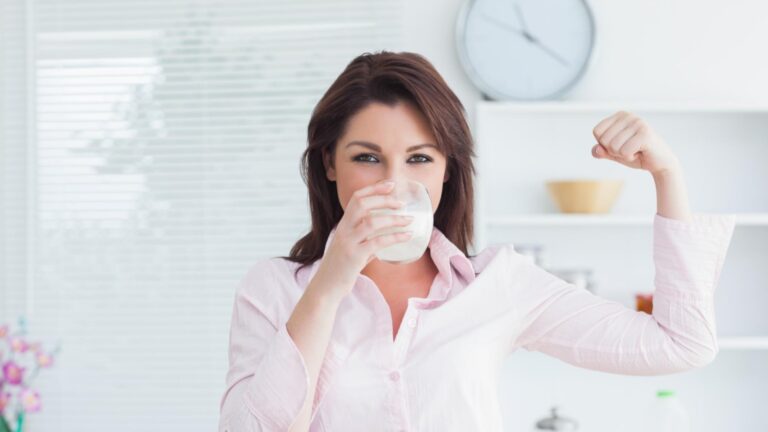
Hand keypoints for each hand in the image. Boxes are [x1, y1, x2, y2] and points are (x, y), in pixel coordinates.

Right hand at [316, 180, 414, 296]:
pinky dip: (395, 237)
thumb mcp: (351, 250)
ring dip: (394, 219)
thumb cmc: (339, 269)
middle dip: (384, 200)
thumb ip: (365, 242)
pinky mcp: (354, 256)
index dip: (373, 189)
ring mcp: (348, 242)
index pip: (356, 198)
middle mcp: (344, 230)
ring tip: (409, 220)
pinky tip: (407, 236)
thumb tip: (383, 239)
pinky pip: (378, 242)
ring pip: (372, 222)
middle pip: (362, 204)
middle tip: (402, 203)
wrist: (325, 288)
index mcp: (343, 225)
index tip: (390, 184)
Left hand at [591, 111, 679, 174]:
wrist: (660, 163)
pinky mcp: (645, 134)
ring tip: (636, 150)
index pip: (596, 131)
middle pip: (604, 140)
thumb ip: (601, 151)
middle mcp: (629, 115)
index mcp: (620, 115)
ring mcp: (638, 123)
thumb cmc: (636, 154)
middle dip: (614, 151)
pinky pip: (624, 152)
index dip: (605, 144)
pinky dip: (630, 158)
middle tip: (630, 149)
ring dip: (623, 155)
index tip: (621, 144)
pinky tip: (641, 153)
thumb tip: (596, 150)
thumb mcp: (614, 153)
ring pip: (613, 147)